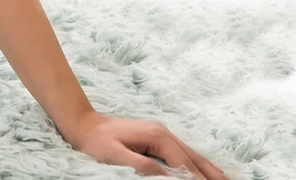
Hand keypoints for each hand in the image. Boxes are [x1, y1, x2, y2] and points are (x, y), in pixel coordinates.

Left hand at [60, 111, 229, 178]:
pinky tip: (207, 173)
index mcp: (157, 136)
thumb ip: (142, 167)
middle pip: (196, 160)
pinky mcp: (157, 138)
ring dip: (210, 172)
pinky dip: (199, 165)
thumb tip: (169, 177)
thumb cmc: (95, 141)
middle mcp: (164, 133)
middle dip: (213, 177)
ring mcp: (162, 134)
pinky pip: (185, 154)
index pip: (186, 166)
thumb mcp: (115, 155)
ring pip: (194, 156)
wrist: (82, 122)